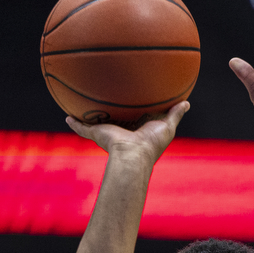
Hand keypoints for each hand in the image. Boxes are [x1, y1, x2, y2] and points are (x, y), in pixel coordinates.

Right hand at [66, 101, 190, 166]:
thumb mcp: (167, 126)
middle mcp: (120, 130)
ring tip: (81, 103)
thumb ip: (175, 114)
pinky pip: (82, 128)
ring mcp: (107, 132)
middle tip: (105, 97)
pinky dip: (74, 123)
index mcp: (135, 128)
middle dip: (108, 111)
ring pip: (95, 122)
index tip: (130, 99)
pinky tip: (67, 116)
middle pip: (113, 118)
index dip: (131, 108)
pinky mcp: (96, 133)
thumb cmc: (151, 144)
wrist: (133, 155)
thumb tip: (186, 103)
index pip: (133, 116)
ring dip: (88, 115)